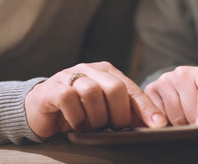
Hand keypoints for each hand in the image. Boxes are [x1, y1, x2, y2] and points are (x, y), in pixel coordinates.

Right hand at [24, 61, 166, 137]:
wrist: (39, 108)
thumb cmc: (78, 110)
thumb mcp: (104, 109)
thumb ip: (125, 111)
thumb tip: (154, 124)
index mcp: (107, 72)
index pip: (132, 89)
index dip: (146, 108)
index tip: (159, 125)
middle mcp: (90, 69)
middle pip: (115, 88)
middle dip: (119, 114)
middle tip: (114, 128)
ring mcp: (70, 76)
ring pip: (92, 93)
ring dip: (95, 118)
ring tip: (92, 127)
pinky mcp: (52, 88)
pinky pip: (69, 99)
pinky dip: (76, 116)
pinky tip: (76, 124)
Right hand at [144, 64, 197, 125]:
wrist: (195, 91)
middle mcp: (183, 72)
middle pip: (188, 107)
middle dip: (195, 123)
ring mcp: (165, 80)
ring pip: (172, 113)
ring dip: (182, 126)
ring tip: (189, 124)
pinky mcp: (151, 90)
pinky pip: (156, 115)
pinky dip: (166, 123)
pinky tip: (173, 122)